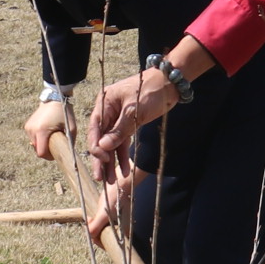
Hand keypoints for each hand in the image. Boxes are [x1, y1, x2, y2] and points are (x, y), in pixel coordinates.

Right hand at [23, 100, 68, 162]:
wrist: (55, 98)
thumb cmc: (65, 113)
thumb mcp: (71, 128)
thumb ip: (70, 143)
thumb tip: (70, 155)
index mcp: (42, 131)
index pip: (41, 153)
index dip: (48, 157)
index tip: (56, 154)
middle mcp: (32, 130)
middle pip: (37, 150)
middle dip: (46, 151)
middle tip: (56, 145)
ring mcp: (28, 127)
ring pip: (34, 144)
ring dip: (42, 144)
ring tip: (51, 137)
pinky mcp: (27, 126)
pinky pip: (32, 138)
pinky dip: (39, 139)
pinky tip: (46, 133)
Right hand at [87, 69, 177, 188]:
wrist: (170, 83)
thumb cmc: (150, 90)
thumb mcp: (134, 110)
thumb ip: (119, 130)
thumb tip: (102, 147)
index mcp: (104, 103)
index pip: (95, 128)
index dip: (96, 146)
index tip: (102, 161)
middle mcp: (108, 111)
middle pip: (101, 139)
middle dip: (101, 159)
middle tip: (101, 178)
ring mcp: (118, 119)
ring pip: (111, 143)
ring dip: (112, 161)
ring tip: (110, 180)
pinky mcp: (129, 124)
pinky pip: (123, 142)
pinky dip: (123, 155)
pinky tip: (124, 170)